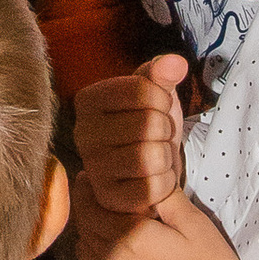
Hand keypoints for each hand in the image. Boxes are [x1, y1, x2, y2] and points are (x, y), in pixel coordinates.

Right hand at [73, 54, 187, 218]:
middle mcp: (82, 132)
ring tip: (155, 156)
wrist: (146, 171)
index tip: (156, 108)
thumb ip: (163, 73)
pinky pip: (152, 188)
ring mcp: (93, 167)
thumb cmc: (149, 127)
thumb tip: (176, 62)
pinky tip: (152, 179)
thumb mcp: (156, 95)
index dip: (162, 99)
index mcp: (88, 100)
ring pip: (152, 156)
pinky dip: (164, 183)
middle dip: (165, 130)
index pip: (142, 90)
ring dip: (166, 157)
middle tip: (156, 136)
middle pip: (150, 123)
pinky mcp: (107, 198)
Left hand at [78, 184, 258, 259]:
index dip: (88, 189)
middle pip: (84, 228)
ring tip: (111, 227)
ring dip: (92, 236)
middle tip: (99, 197)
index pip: (90, 206)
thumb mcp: (197, 226)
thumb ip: (166, 197)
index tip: (91, 177)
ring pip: (86, 254)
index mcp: (130, 237)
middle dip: (89, 210)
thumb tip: (146, 178)